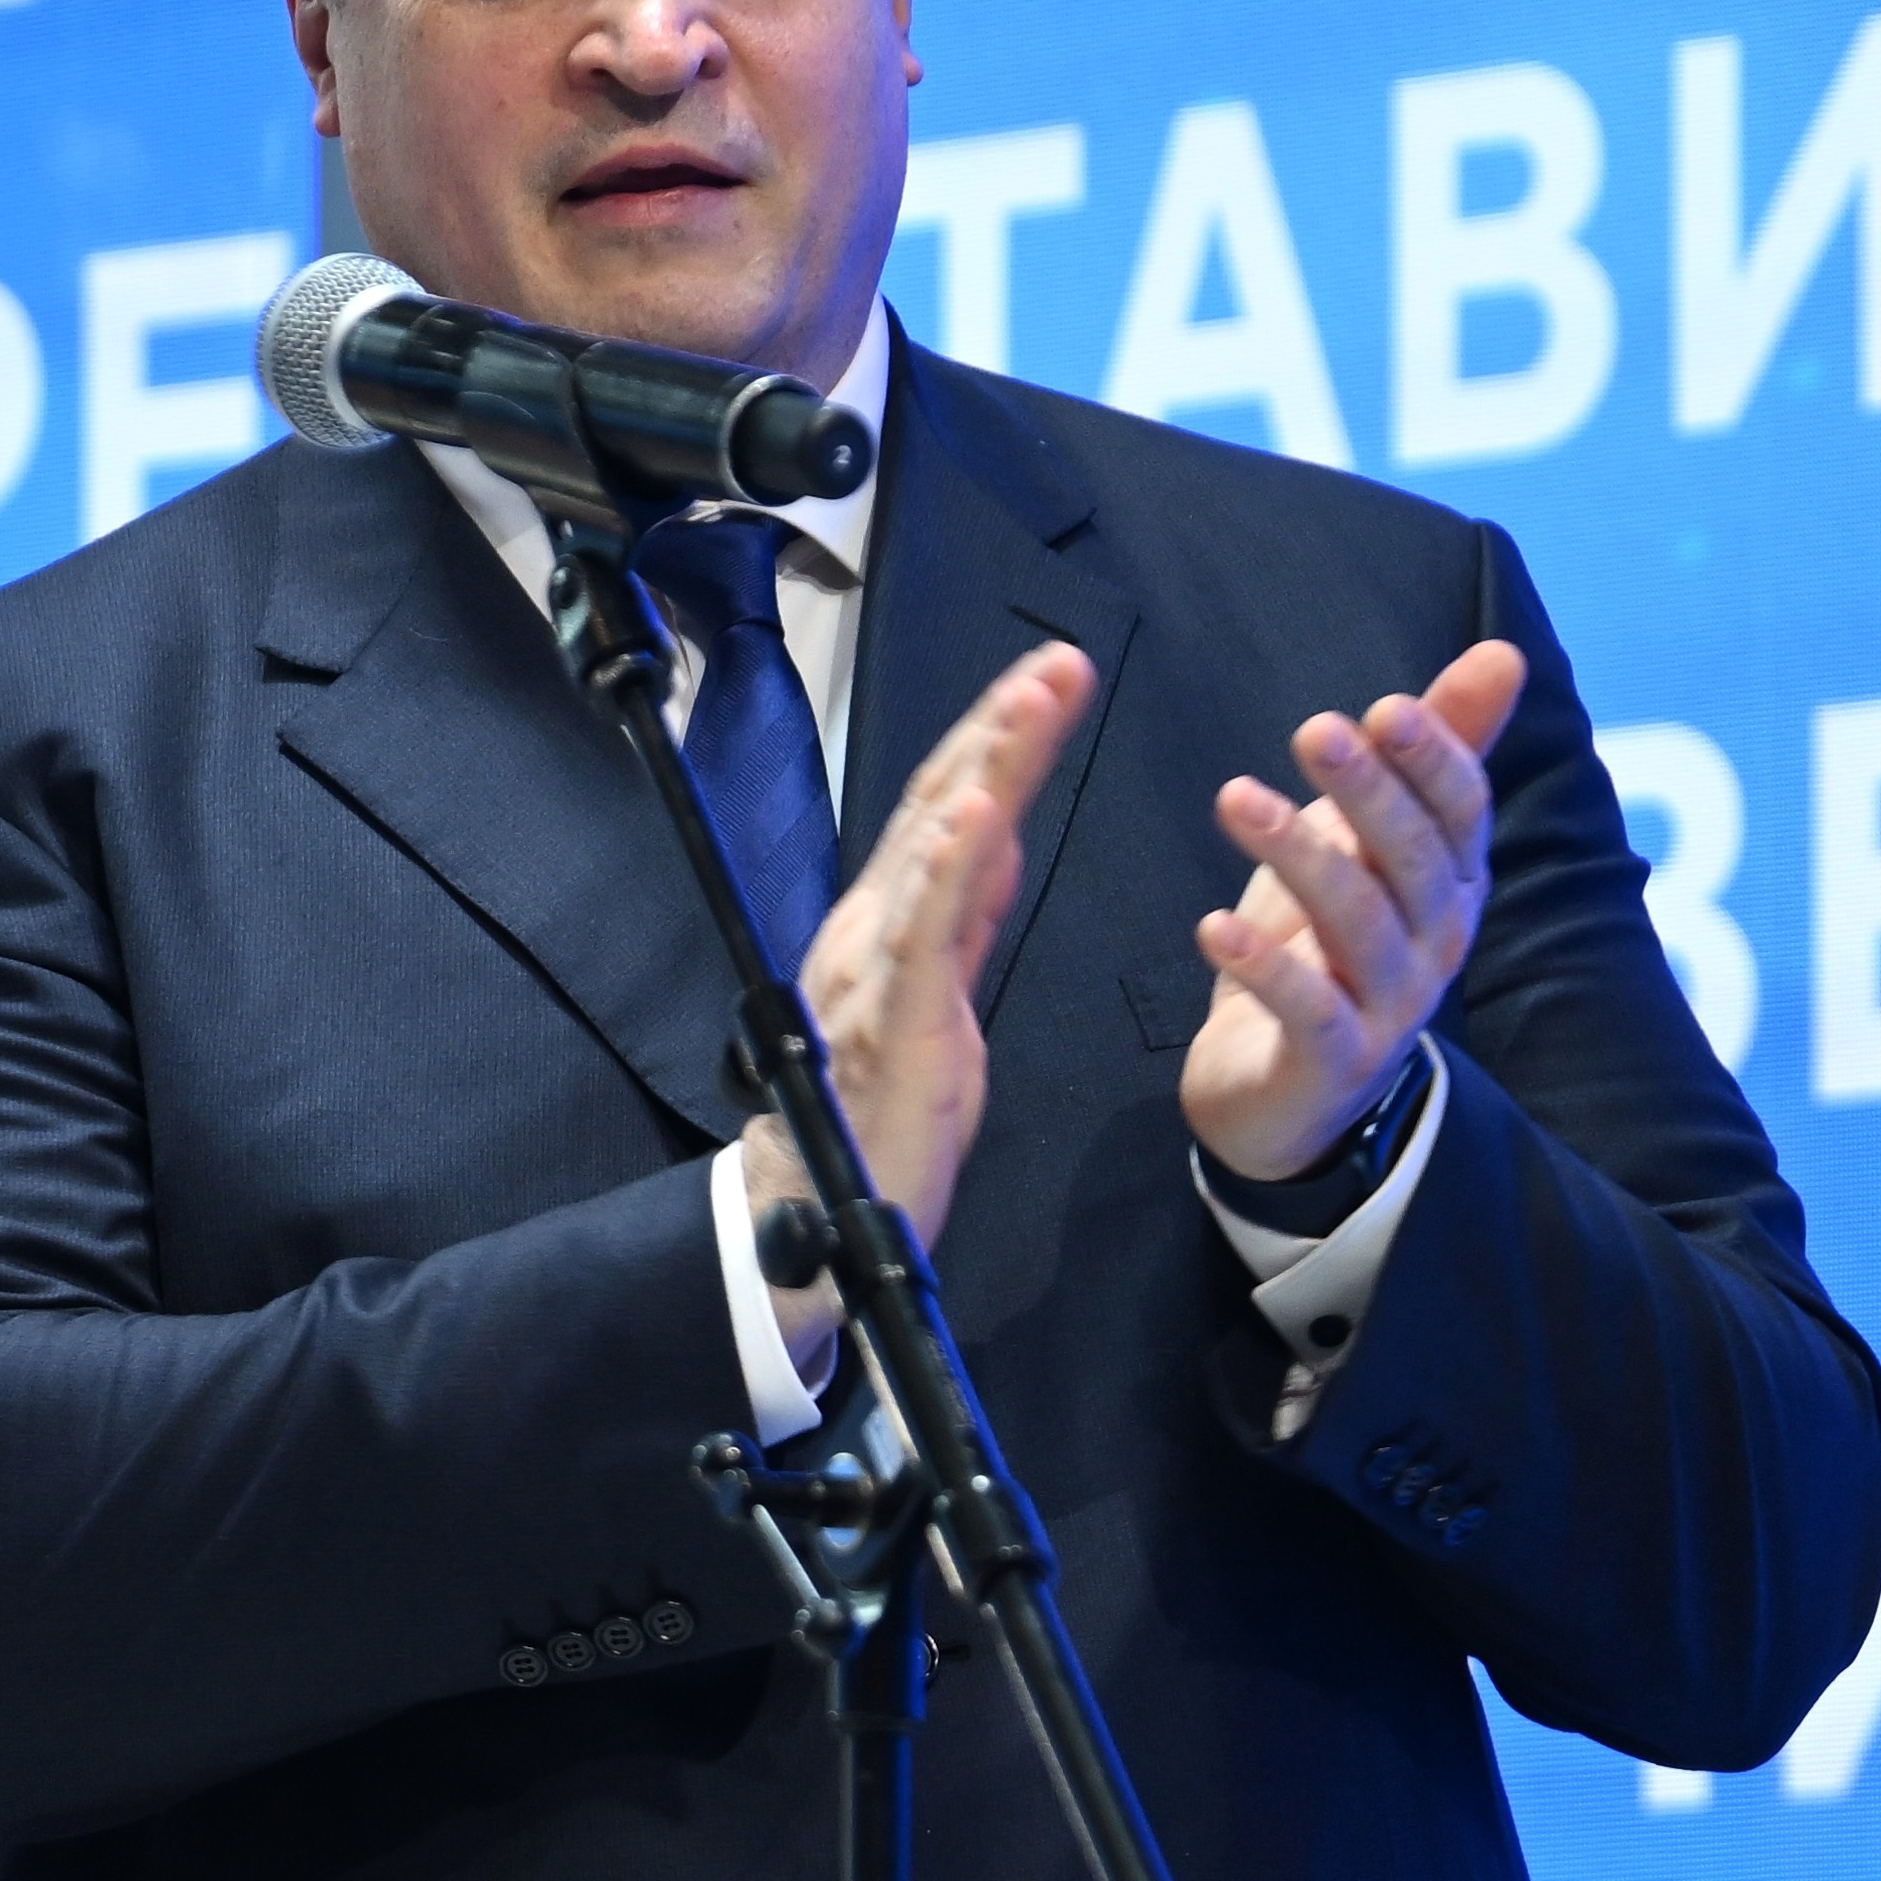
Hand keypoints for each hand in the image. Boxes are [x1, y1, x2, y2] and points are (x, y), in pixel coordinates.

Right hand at [748, 641, 1097, 1372]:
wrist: (823, 1217)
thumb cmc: (883, 1115)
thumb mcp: (944, 995)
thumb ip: (965, 915)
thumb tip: (994, 830)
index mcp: (887, 924)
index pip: (943, 808)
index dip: (994, 736)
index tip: (1049, 673)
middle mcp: (867, 930)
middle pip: (936, 807)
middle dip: (999, 728)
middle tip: (1057, 663)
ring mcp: (871, 972)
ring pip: (930, 851)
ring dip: (982, 769)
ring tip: (1028, 703)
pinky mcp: (889, 1023)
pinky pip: (921, 934)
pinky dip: (945, 866)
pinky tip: (972, 812)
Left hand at [1182, 641, 1527, 1180]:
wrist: (1290, 1089)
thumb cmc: (1332, 943)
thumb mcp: (1375, 840)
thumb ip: (1436, 750)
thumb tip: (1502, 653)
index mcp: (1450, 882)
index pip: (1461, 812)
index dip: (1431, 760)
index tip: (1382, 707)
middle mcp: (1435, 941)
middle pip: (1412, 860)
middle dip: (1369, 793)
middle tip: (1315, 730)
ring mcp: (1388, 1007)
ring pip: (1358, 925)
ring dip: (1300, 857)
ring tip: (1237, 798)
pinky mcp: (1331, 1060)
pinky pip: (1306, 1011)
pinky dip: (1263, 966)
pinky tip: (1213, 925)